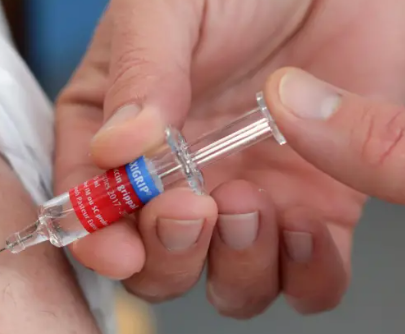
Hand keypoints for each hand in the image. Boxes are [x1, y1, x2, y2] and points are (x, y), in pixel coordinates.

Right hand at [55, 0, 404, 317]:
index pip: (91, 198)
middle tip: (190, 209)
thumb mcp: (170, 7)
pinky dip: (306, 273)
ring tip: (249, 203)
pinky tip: (303, 225)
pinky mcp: (314, 205)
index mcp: (124, 128)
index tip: (117, 247)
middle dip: (167, 253)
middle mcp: (180, 174)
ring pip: (225, 279)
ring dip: (235, 265)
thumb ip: (140, 74)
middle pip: (153, 257)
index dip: (97, 235)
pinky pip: (307, 277)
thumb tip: (113, 150)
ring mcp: (245, 194)